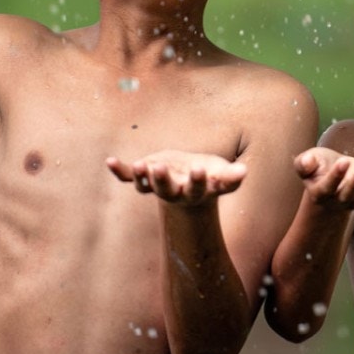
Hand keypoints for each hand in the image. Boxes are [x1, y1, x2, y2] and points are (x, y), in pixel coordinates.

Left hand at [107, 151, 246, 205]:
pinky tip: (110, 161)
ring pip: (147, 186)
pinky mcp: (145, 177)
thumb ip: (231, 176)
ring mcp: (157, 185)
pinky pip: (128, 178)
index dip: (197, 180)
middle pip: (167, 190)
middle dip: (163, 180)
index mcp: (196, 191)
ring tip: (139, 165)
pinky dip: (119, 171)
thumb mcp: (221, 173)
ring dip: (141, 177)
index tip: (199, 169)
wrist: (189, 179)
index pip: (197, 187)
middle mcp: (174, 192)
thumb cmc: (209, 174)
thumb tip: (243, 171)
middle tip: (159, 168)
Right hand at [294, 147, 353, 210]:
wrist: (332, 173)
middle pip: (348, 196)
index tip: (342, 162)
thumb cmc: (317, 165)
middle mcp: (338, 200)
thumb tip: (306, 162)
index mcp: (320, 192)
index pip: (327, 188)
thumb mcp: (307, 160)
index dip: (335, 176)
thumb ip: (304, 163)